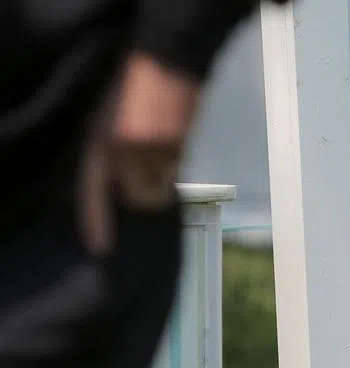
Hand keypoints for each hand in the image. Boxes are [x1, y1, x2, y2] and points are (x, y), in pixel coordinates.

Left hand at [80, 53, 201, 252]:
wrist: (169, 60)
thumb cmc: (134, 86)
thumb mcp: (108, 119)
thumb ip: (111, 152)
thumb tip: (122, 187)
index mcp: (99, 142)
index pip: (92, 191)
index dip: (97, 220)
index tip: (102, 246)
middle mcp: (123, 150)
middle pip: (137, 199)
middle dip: (144, 196)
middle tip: (150, 177)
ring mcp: (153, 151)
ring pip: (160, 190)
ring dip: (163, 182)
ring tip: (163, 156)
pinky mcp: (178, 147)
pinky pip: (175, 172)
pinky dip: (174, 165)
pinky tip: (172, 143)